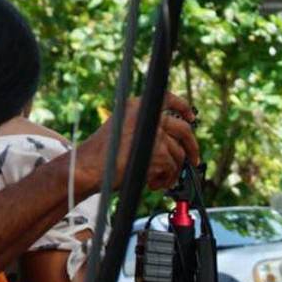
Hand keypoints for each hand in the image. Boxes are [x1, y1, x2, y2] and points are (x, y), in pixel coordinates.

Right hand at [76, 92, 199, 193]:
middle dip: (192, 147)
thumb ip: (146, 129)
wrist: (88, 168)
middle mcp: (147, 116)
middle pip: (184, 129)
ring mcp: (155, 134)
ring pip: (179, 154)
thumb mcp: (124, 130)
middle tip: (193, 160)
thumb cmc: (103, 155)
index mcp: (136, 106)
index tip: (192, 119)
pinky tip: (152, 183)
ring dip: (172, 171)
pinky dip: (165, 179)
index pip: (168, 98)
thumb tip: (173, 141)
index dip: (184, 108)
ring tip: (158, 179)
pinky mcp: (159, 153)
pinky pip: (172, 169)